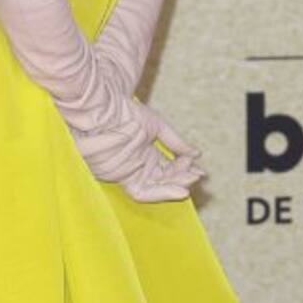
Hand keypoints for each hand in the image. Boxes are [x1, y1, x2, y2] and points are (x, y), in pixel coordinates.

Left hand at [68, 95, 205, 201]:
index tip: (199, 169)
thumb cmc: (127, 112)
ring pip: (156, 187)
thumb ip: (176, 142)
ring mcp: (131, 173)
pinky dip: (160, 193)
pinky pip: (142, 192)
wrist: (103, 109)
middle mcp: (140, 166)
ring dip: (174, 187)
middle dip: (182, 178)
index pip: (170, 169)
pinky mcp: (122, 178)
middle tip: (196, 175)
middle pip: (165, 180)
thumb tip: (197, 154)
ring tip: (189, 183)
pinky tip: (179, 190)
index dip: (185, 170)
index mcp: (147, 154)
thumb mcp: (157, 126)